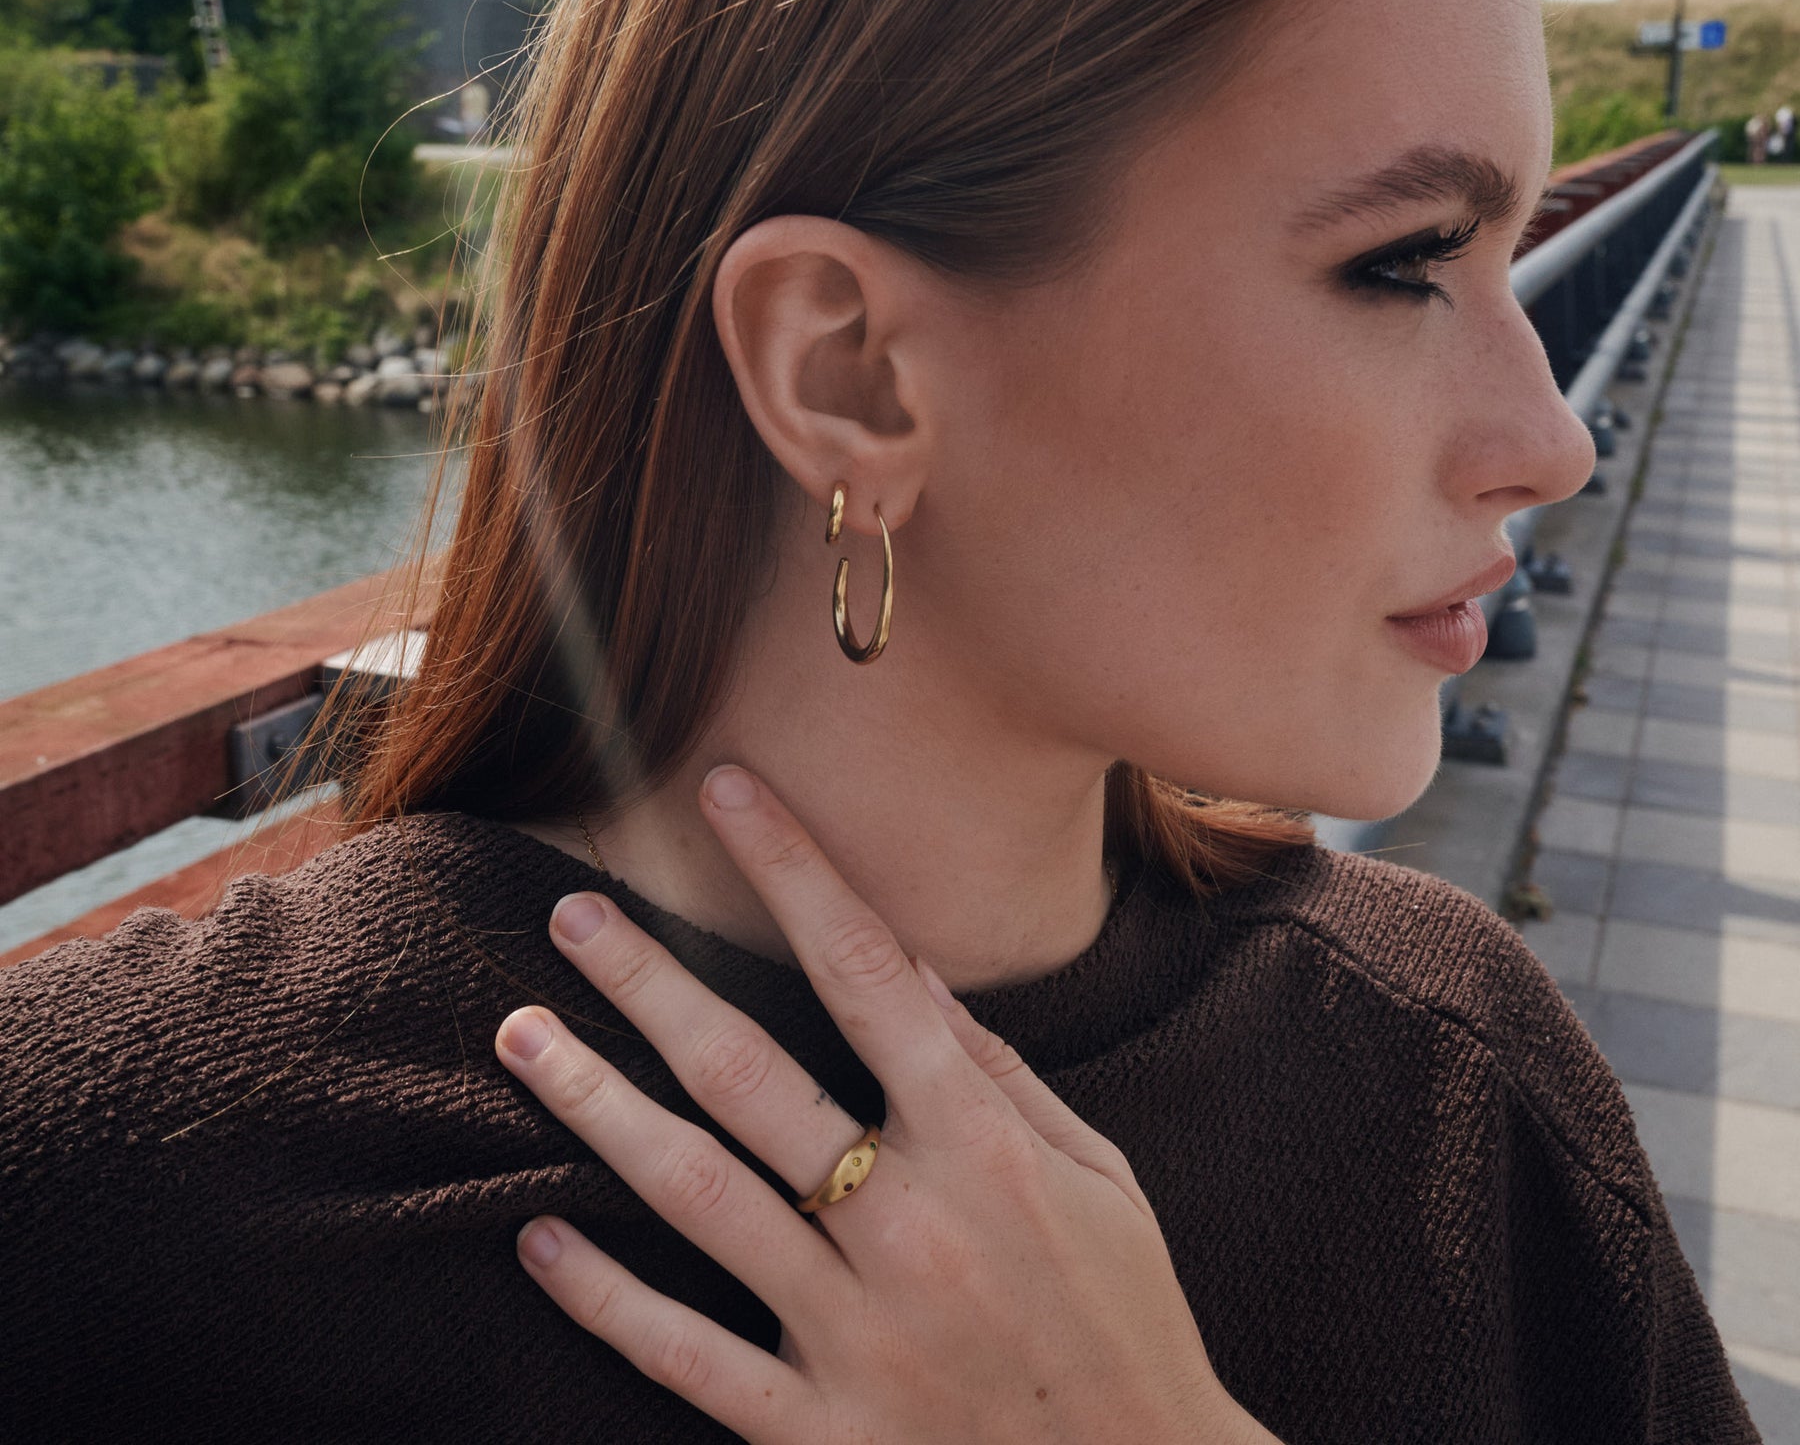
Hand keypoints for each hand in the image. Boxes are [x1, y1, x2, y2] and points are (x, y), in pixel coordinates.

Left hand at [495, 764, 1278, 1443]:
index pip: (866, 969)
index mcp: (984, 1145)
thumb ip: (997, 1072)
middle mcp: (908, 1224)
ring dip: (595, 1105)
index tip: (728, 792)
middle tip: (571, 909)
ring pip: (693, 1195)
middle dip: (649, 978)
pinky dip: (604, 1298)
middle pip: (746, 1072)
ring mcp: (854, 1332)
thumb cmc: (1125, 1319)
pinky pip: (685, 1356)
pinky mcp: (816, 1431)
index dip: (791, 867)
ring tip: (520, 1036)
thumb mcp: (1096, 1176)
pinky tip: (536, 1237)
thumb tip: (906, 967)